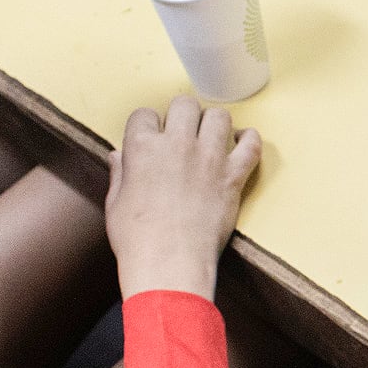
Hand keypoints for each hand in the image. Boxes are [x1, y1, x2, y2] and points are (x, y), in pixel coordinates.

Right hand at [105, 95, 262, 299]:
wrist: (169, 262)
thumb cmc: (136, 238)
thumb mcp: (115, 202)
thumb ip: (120, 173)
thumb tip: (118, 156)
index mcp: (142, 148)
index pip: (144, 114)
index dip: (148, 125)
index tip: (152, 137)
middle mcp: (176, 145)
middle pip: (185, 105)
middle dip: (182, 114)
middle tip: (183, 132)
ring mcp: (208, 158)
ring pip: (219, 117)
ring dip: (214, 123)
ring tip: (211, 136)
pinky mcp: (233, 176)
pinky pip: (251, 145)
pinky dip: (249, 139)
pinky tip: (242, 141)